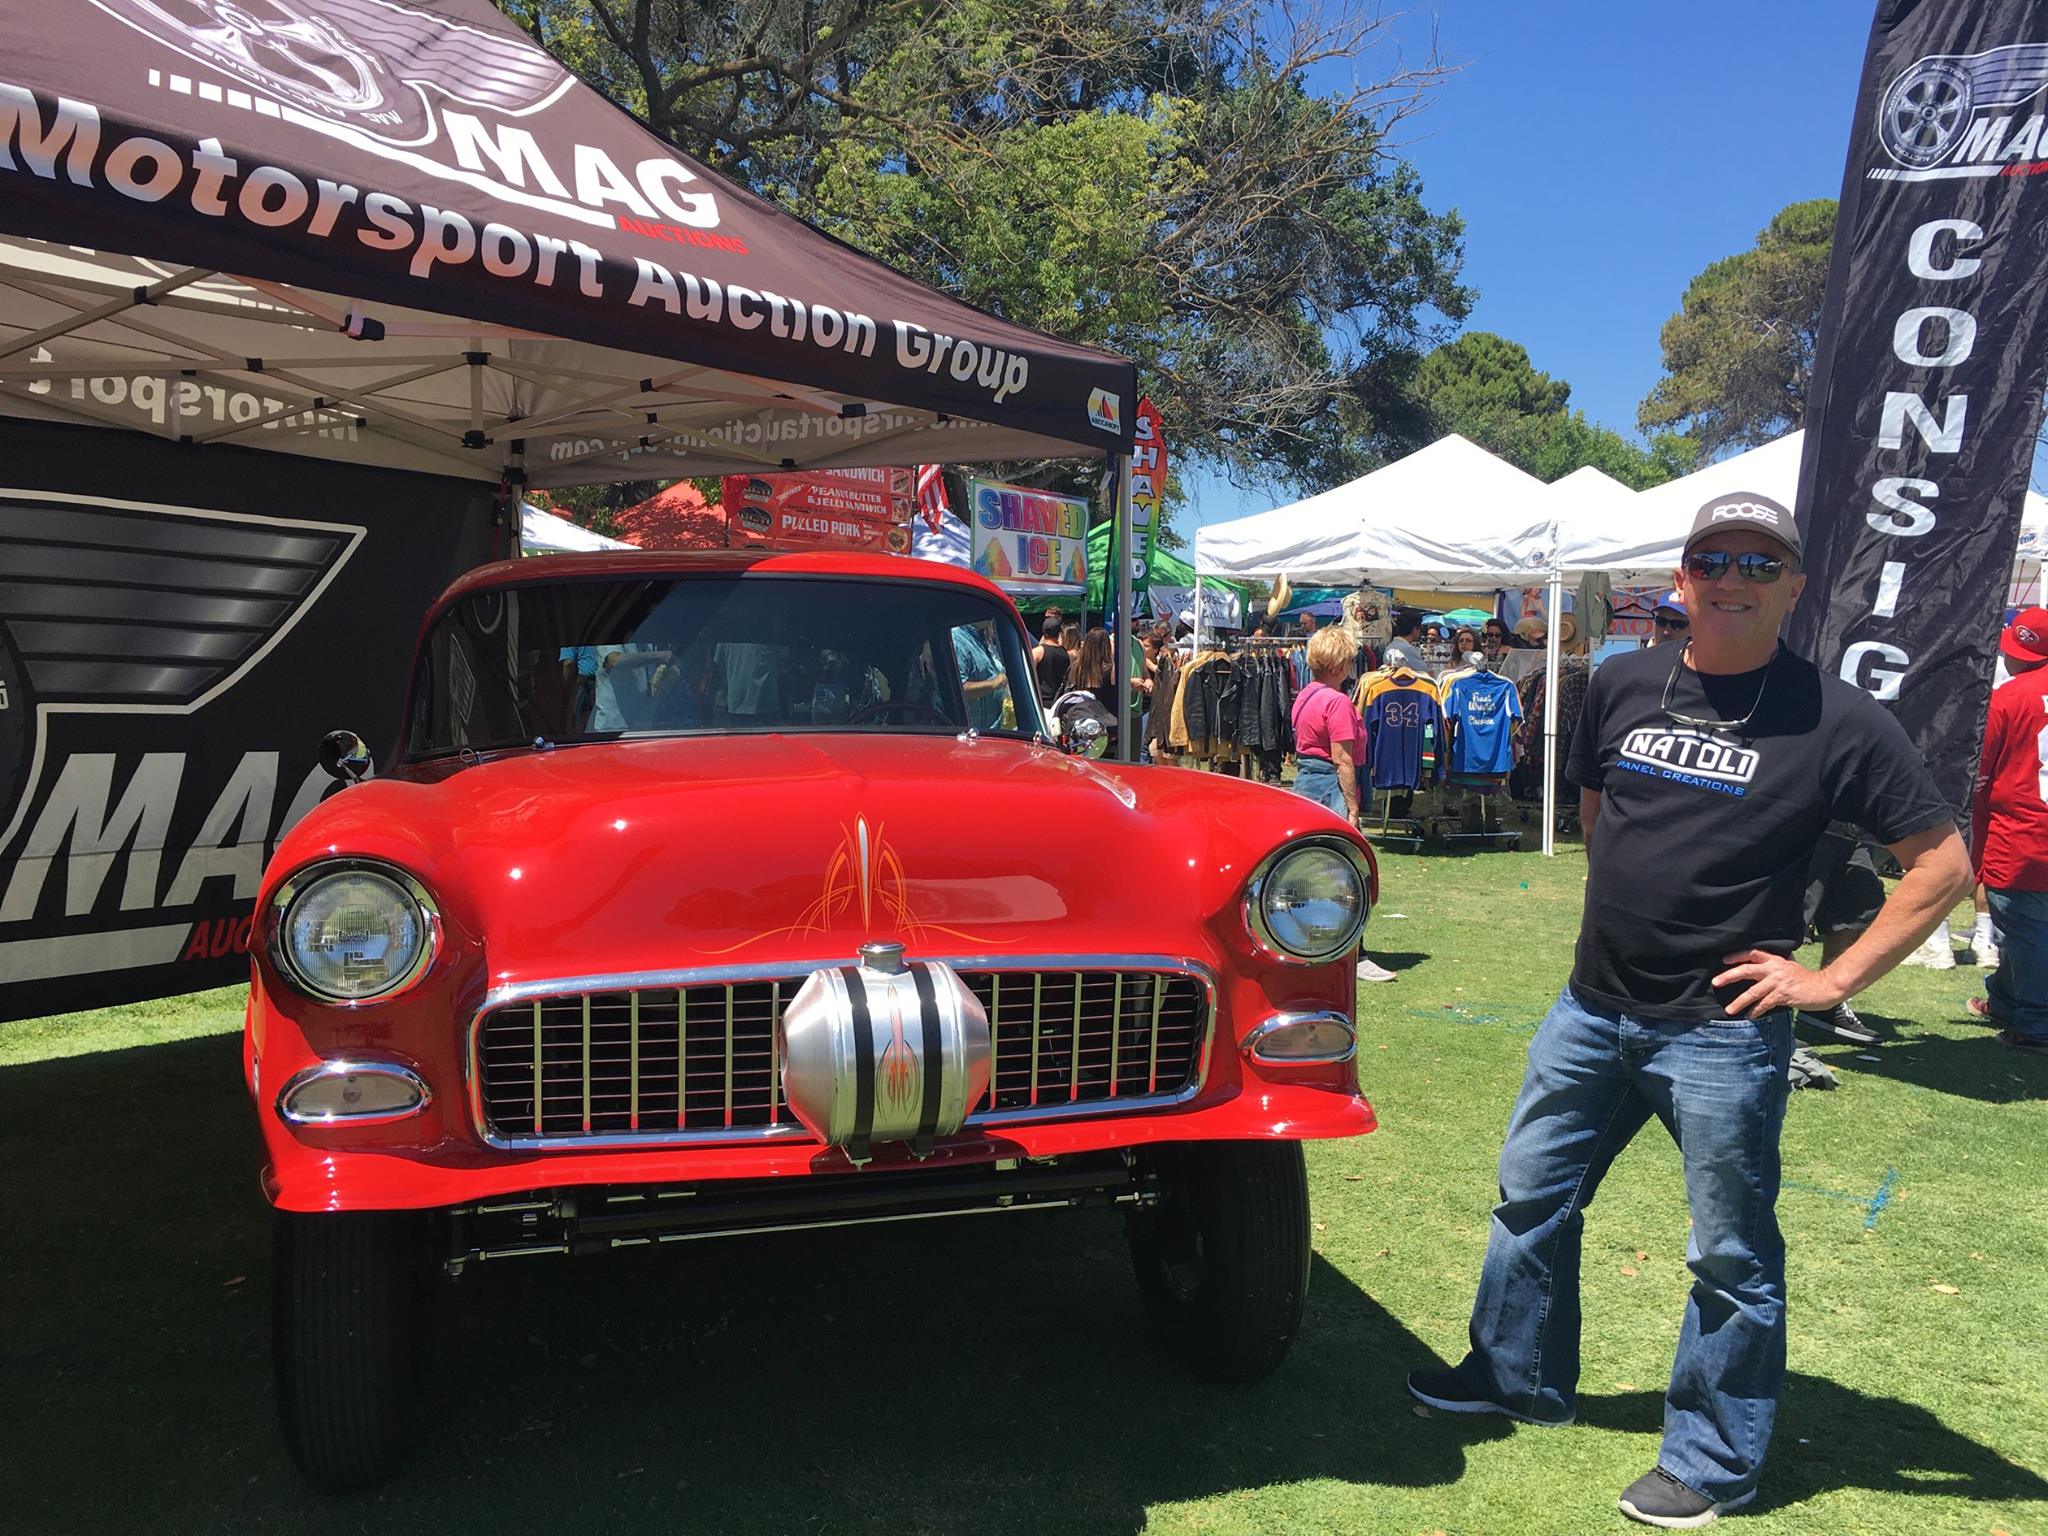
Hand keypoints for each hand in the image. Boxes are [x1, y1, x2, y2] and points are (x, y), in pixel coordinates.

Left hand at [1713, 948, 1842, 1018]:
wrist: (1825, 987)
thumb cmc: (1806, 980)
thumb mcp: (1789, 967)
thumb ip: (1775, 968)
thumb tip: (1759, 970)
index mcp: (1775, 960)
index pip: (1752, 954)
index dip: (1737, 956)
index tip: (1723, 961)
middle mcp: (1775, 969)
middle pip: (1746, 970)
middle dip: (1729, 976)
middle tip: (1715, 982)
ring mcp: (1778, 982)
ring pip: (1753, 991)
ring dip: (1739, 1001)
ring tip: (1729, 1010)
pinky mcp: (1783, 995)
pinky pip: (1765, 1004)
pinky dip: (1756, 1011)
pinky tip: (1750, 1016)